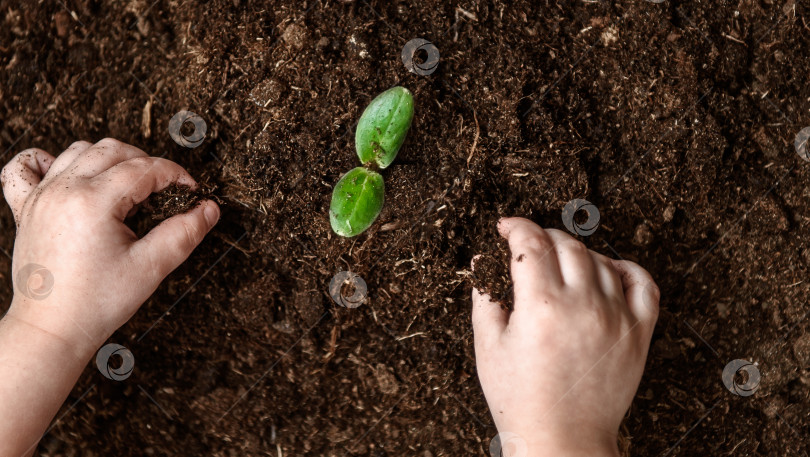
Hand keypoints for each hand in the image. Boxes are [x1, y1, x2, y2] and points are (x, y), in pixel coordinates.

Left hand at [1, 138, 219, 357]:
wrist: (51, 330)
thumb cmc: (96, 304)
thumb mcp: (151, 267)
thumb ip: (184, 233)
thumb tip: (209, 209)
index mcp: (93, 202)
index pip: (144, 168)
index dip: (175, 175)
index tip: (190, 190)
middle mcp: (63, 191)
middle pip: (112, 150)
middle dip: (146, 162)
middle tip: (164, 189)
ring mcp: (40, 197)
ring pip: (78, 150)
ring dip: (109, 159)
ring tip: (128, 186)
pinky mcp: (25, 208)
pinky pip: (26, 167)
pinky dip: (48, 160)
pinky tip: (71, 176)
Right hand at [472, 218, 658, 456]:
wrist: (562, 441)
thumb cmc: (521, 400)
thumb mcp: (488, 346)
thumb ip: (485, 296)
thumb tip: (481, 261)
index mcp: (541, 307)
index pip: (531, 242)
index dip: (515, 226)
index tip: (505, 227)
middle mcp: (583, 305)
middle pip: (567, 244)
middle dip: (542, 235)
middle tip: (528, 245)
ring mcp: (616, 317)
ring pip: (600, 259)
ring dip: (577, 251)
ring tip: (560, 263)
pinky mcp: (639, 334)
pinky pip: (642, 284)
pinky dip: (626, 268)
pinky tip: (608, 270)